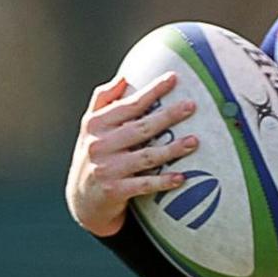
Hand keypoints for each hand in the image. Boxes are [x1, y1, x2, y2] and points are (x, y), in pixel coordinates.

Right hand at [66, 73, 200, 237]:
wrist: (82, 198)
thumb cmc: (96, 154)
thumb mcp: (91, 127)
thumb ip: (104, 100)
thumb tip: (124, 77)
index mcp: (95, 125)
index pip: (128, 105)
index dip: (151, 91)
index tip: (173, 78)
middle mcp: (99, 145)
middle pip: (140, 127)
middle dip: (167, 115)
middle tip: (191, 106)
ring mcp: (106, 168)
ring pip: (145, 156)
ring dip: (172, 149)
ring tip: (195, 141)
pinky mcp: (114, 190)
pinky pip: (143, 184)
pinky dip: (162, 181)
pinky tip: (181, 177)